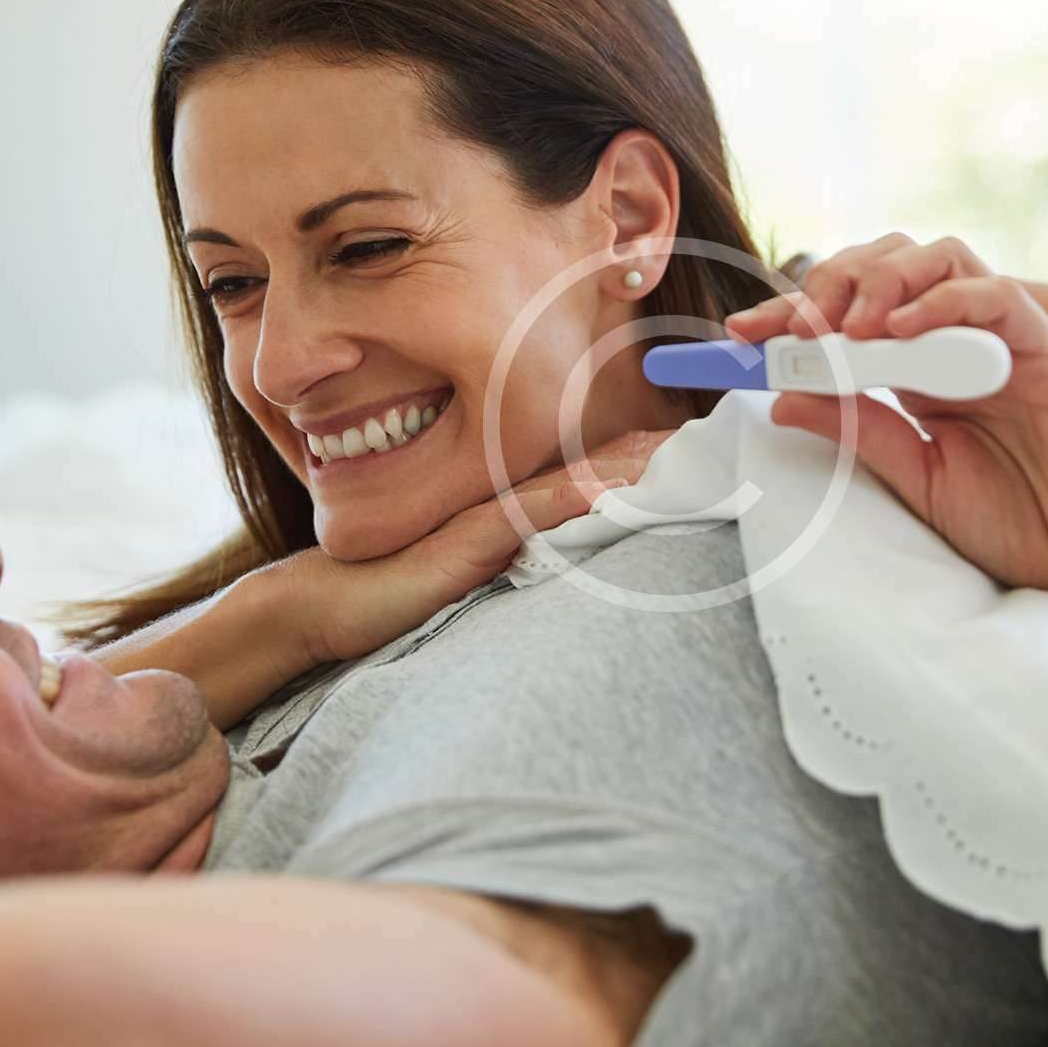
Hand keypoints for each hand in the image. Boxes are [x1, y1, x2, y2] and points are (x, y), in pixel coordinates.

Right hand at [288, 427, 674, 663]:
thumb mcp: (481, 582)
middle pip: (601, 467)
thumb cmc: (400, 597)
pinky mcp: (469, 540)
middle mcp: (510, 502)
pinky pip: (529, 513)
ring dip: (635, 469)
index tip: (704, 452)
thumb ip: (530, 566)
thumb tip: (585, 567)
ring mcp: (490, 515)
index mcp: (519, 510)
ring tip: (690, 457)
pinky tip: (611, 490)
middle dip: (661, 455)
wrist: (326, 605)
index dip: (652, 460)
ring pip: (577, 482)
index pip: (599, 474)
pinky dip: (575, 499)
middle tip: (721, 442)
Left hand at [727, 234, 1047, 599]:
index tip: (738, 338)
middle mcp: (953, 343)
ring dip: (880, 280)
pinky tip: (904, 331)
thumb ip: (861, 433)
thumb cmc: (1022, 520)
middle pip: (884, 267)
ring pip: (936, 257)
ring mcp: (997, 338)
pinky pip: (992, 293)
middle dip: (825, 285)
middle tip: (788, 328)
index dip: (791, 317)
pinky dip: (943, 299)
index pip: (847, 320)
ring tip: (848, 327)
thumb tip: (784, 396)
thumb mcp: (919, 480)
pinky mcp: (1040, 345)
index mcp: (919, 374)